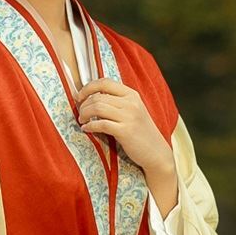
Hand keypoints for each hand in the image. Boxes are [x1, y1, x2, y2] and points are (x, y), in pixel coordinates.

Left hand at [76, 75, 178, 214]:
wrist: (156, 152)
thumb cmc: (140, 132)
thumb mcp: (132, 110)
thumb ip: (116, 102)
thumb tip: (90, 97)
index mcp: (131, 94)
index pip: (105, 82)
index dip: (88, 87)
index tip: (79, 96)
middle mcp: (131, 103)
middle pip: (98, 96)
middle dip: (83, 105)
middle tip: (80, 113)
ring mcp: (129, 116)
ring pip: (97, 108)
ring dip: (84, 114)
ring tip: (82, 120)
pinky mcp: (125, 131)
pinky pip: (101, 124)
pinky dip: (89, 126)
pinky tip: (86, 129)